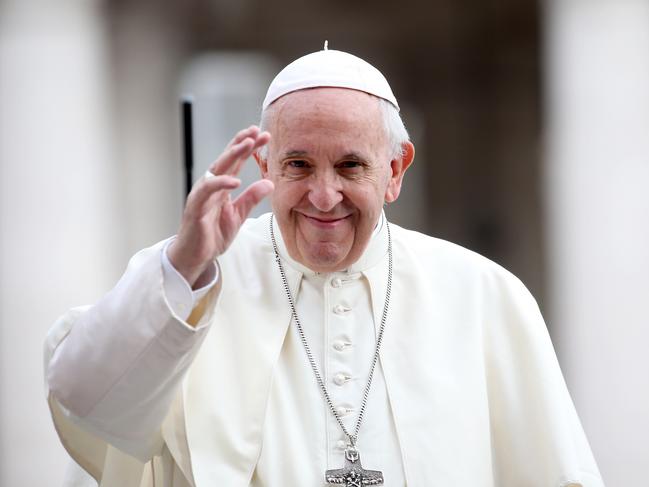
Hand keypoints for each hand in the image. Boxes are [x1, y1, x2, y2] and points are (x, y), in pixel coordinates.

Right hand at [168, 126, 272, 287]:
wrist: (196, 255)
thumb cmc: (213, 234)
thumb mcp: (239, 214)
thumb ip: (251, 198)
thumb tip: (269, 182)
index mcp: (221, 186)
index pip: (236, 161)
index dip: (248, 147)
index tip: (264, 135)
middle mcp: (211, 186)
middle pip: (227, 158)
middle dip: (242, 143)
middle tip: (257, 131)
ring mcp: (202, 194)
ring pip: (217, 168)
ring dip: (232, 155)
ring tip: (248, 144)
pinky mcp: (195, 206)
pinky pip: (207, 191)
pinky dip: (220, 183)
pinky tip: (235, 180)